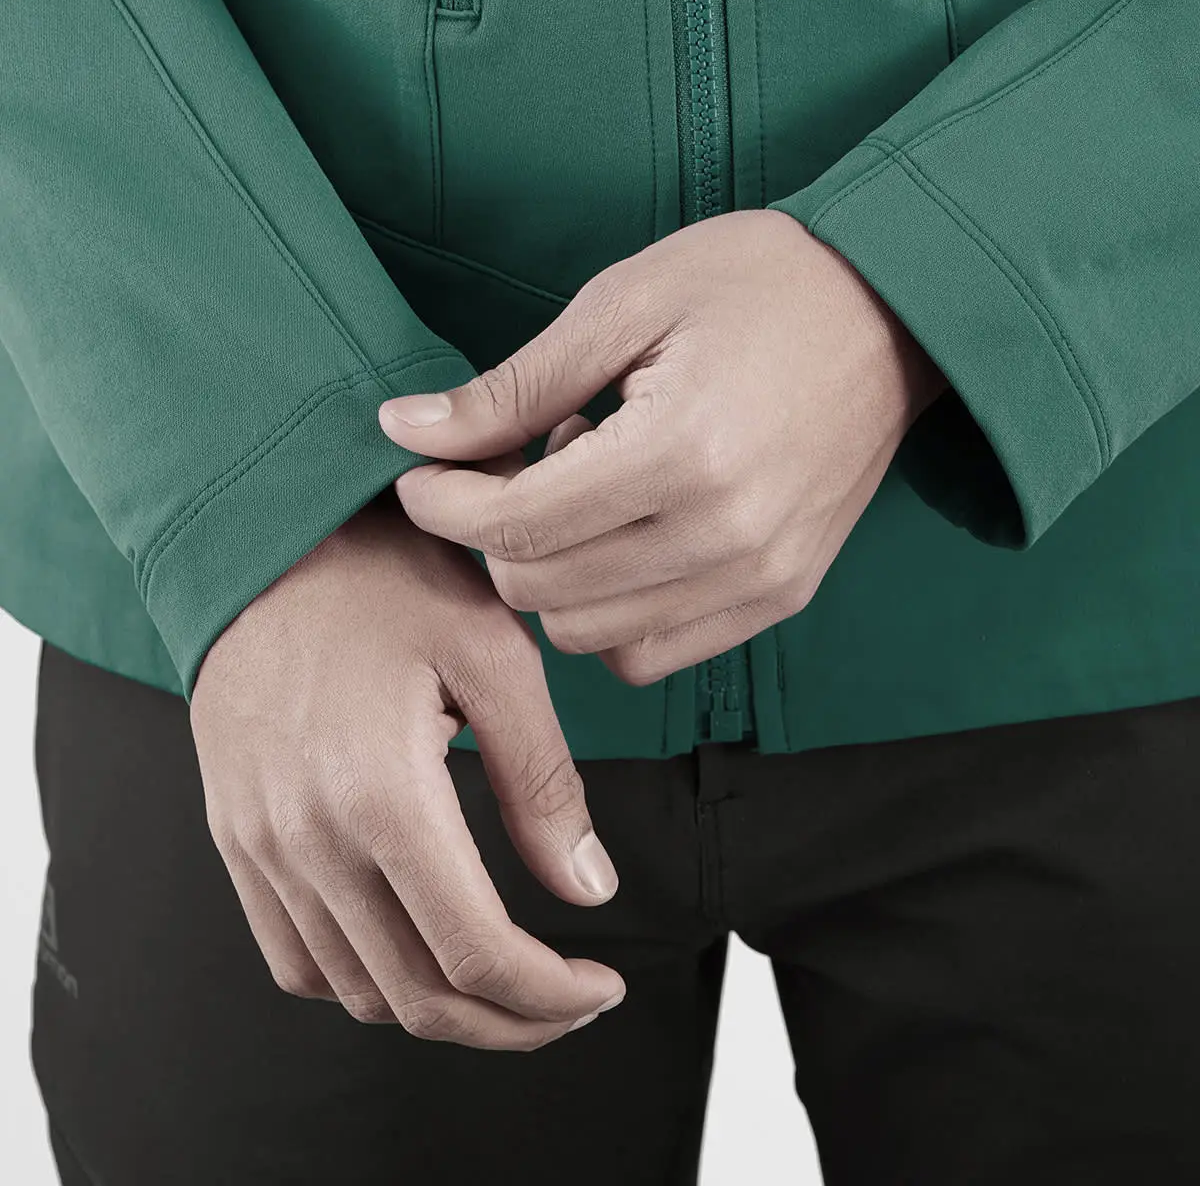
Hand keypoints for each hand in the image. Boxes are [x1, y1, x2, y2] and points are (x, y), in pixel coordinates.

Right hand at [190, 494, 623, 1048]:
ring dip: (442, 1010)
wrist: (264, 539)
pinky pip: (295, 958)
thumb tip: (589, 890)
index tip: (602, 987)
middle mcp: (306, 841)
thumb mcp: (493, 657)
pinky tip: (417, 953)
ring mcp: (260, 847)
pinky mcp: (237, 839)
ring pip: (356, 992)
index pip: (475, 954)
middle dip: (510, 1023)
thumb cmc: (388, 580)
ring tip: (509, 986)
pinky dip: (365, 983)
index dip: (550, 996)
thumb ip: (543, 783)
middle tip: (573, 1003)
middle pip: (416, 996)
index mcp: (381, 796)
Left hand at [378, 209, 944, 683]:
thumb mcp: (624, 305)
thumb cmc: (759, 284)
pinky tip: (623, 540)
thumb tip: (403, 431)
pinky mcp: (779, 597)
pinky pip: (651, 655)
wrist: (894, 314)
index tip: (422, 470)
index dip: (442, 503)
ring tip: (585, 493)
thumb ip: (510, 387)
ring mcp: (760, 579)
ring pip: (587, 636)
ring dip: (552, 575)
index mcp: (682, 453)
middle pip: (540, 591)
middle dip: (491, 536)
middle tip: (512, 464)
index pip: (515, 526)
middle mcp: (725, 537)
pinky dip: (609, 614)